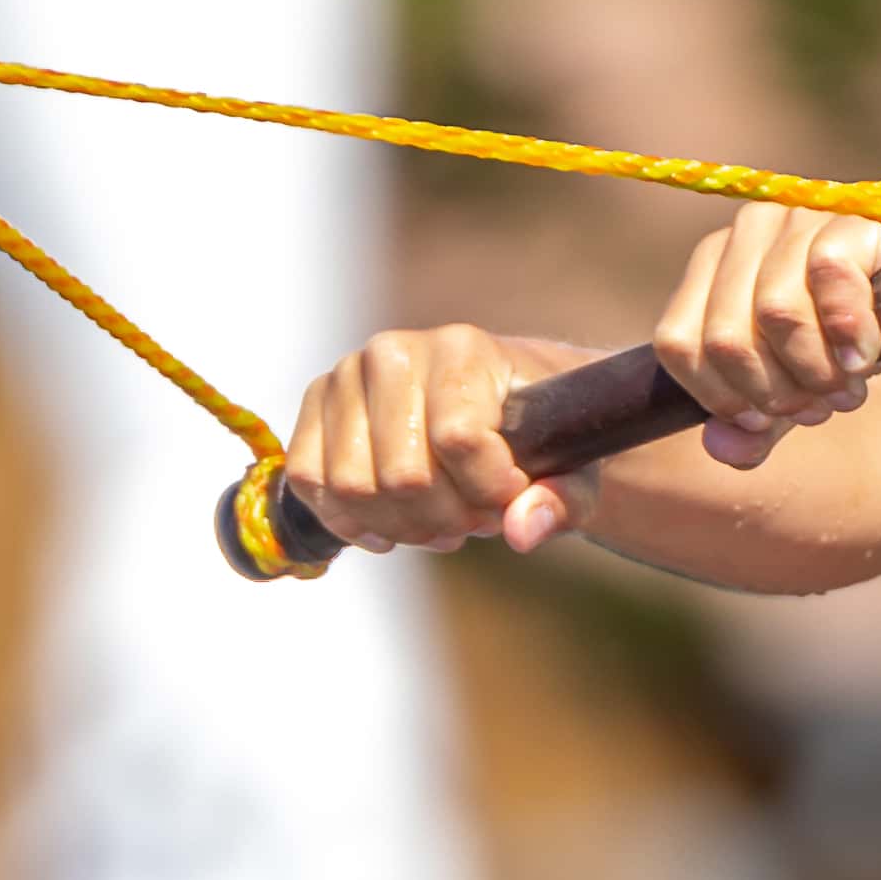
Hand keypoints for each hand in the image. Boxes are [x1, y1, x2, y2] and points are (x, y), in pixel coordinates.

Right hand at [273, 322, 573, 554]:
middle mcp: (393, 352)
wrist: (491, 400)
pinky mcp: (314, 406)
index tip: (511, 494)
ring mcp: (346, 376)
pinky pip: (310, 482)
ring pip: (353, 487)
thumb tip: (522, 531)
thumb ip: (561, 500)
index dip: (489, 490)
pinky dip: (351, 521)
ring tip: (439, 523)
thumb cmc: (534, 433)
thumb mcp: (570, 466)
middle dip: (446, 518)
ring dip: (401, 526)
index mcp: (461, 348)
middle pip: (404, 476)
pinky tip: (392, 528)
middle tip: (474, 520)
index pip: (460, 440)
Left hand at [647, 203, 880, 460]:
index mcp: (714, 266)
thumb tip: (720, 445)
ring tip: (845, 388)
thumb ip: (752, 425)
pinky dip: (848, 331)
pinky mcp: (849, 218)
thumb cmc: (844, 345)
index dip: (720, 396)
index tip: (764, 418)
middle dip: (775, 393)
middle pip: (726, 338)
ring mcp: (798, 218)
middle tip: (816, 407)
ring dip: (816, 371)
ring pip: (775, 312)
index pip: (678, 342)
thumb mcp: (794, 392)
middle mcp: (748, 231)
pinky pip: (829, 273)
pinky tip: (863, 357)